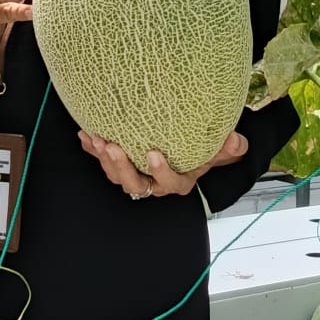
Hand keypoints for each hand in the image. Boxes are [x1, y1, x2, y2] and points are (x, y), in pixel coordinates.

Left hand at [79, 129, 248, 199]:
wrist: (189, 150)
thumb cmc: (204, 151)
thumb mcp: (221, 150)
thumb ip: (229, 147)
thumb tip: (235, 140)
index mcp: (179, 182)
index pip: (169, 184)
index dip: (160, 173)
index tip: (153, 154)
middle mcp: (155, 184)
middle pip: (135, 184)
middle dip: (122, 167)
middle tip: (112, 147)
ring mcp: (137, 176)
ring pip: (117, 176)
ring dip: (104, 159)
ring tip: (96, 139)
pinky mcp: (122, 165)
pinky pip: (105, 162)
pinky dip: (93, 150)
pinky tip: (84, 135)